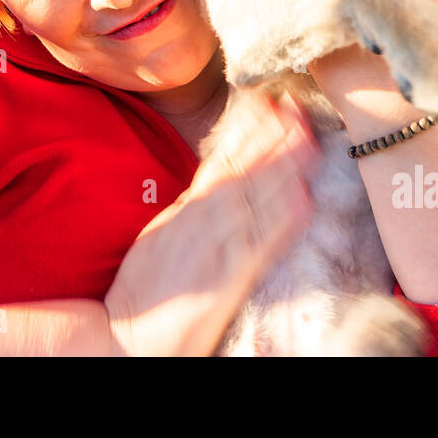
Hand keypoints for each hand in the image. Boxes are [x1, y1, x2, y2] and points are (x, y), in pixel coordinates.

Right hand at [104, 87, 319, 355]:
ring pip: (257, 195)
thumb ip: (193, 203)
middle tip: (295, 103)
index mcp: (189, 208)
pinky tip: (303, 197)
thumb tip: (218, 175)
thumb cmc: (147, 286)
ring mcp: (222, 246)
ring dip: (283, 162)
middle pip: (245, 168)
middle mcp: (207, 220)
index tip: (267, 102)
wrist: (130, 336)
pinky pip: (261, 242)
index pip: (222, 157)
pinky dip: (281, 218)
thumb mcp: (164, 230)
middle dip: (272, 134)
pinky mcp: (232, 277)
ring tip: (306, 133)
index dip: (247, 128)